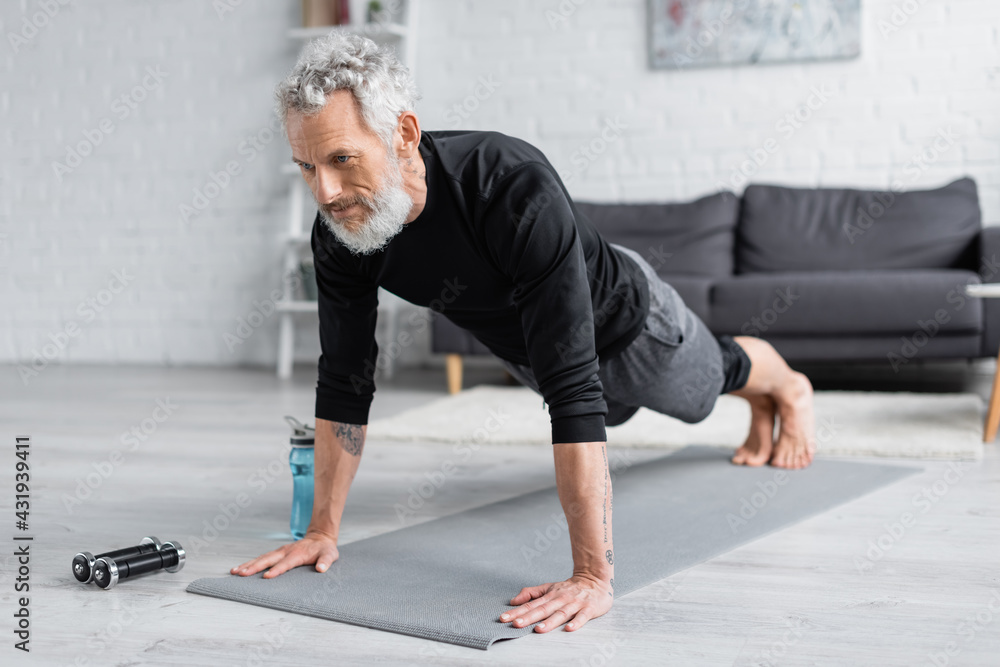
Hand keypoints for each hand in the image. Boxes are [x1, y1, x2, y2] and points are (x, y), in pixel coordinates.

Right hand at [230, 529, 338, 578]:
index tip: (267, 577)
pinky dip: (250, 563)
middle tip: (241, 574)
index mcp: (298, 554)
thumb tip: (321, 569)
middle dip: (254, 567)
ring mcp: (280, 551)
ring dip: (248, 565)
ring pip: (261, 558)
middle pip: (268, 559)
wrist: (320, 537)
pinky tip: (239, 569)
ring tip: (234, 572)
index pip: (286, 563)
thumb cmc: (325, 549)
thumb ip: (326, 561)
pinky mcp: (276, 553)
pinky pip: (261, 558)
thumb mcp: (330, 555)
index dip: (277, 570)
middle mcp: (286, 551)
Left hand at [499, 574, 613, 632]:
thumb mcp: (549, 588)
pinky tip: (569, 629)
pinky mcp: (589, 608)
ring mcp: (575, 604)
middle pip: (543, 610)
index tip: (503, 618)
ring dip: (550, 622)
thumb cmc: (570, 588)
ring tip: (539, 629)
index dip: (517, 611)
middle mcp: (560, 599)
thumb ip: (531, 594)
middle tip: (516, 624)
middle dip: (529, 617)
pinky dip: (576, 622)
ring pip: (561, 613)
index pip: (530, 605)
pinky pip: (582, 617)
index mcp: (550, 596)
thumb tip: (513, 601)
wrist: (595, 579)